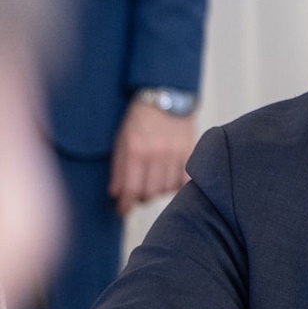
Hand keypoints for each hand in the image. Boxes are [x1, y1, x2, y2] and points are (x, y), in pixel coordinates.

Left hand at [109, 100, 195, 215]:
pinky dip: (177, 185)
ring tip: (155, 183)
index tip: (122, 211)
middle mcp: (157, 154)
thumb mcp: (122, 140)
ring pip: (168, 189)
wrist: (166, 98)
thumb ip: (119, 168)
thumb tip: (116, 194)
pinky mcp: (190, 152)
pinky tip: (171, 181)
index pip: (131, 188)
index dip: (125, 204)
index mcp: (136, 150)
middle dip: (141, 197)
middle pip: (150, 192)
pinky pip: (185, 180)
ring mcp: (176, 154)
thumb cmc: (140, 118)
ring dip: (159, 190)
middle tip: (138, 192)